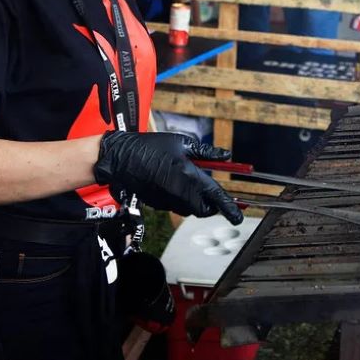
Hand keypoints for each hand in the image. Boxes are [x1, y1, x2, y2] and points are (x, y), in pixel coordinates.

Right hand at [95, 132, 242, 223]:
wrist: (121, 157)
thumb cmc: (152, 146)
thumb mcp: (183, 143)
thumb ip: (207, 153)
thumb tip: (226, 156)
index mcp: (189, 175)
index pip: (215, 196)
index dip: (229, 208)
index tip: (238, 217)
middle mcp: (180, 192)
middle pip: (204, 210)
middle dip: (211, 205)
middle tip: (211, 192)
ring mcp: (167, 201)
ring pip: (190, 210)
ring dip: (196, 202)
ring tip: (188, 183)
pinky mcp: (158, 204)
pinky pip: (176, 207)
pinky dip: (181, 200)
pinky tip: (173, 183)